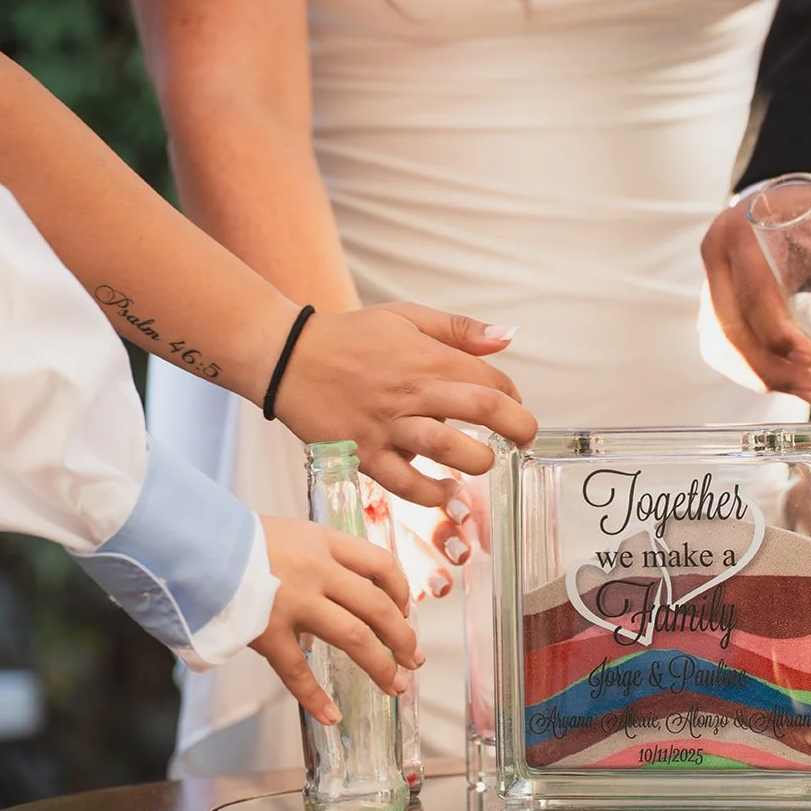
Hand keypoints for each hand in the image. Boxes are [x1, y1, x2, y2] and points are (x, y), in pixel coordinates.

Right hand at [249, 515, 420, 724]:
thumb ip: (317, 559)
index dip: (400, 590)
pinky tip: (332, 716)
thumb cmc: (234, 540)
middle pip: (377, 606)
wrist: (188, 542)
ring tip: (394, 685)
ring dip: (380, 664)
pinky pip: (298, 672)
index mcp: (324, 542)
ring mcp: (293, 601)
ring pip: (353, 637)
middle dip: (402, 636)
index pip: (381, 564)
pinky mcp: (266, 630)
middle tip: (413, 658)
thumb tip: (343, 592)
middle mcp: (317, 570)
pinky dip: (317, 698)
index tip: (404, 610)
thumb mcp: (288, 534)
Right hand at [272, 304, 538, 506]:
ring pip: (447, 448)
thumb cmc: (349, 337)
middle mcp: (413, 392)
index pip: (492, 381)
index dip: (514, 398)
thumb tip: (508, 337)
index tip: (513, 407)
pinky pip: (404, 483)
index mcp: (428, 358)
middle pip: (483, 410)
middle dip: (518, 428)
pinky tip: (445, 491)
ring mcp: (388, 426)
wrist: (286, 355)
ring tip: (484, 463)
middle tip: (523, 440)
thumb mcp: (406, 317)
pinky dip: (431, 493)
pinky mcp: (364, 453)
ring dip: (478, 461)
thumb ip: (459, 329)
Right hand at [700, 177, 810, 403]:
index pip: (753, 293)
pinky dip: (746, 369)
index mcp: (745, 232)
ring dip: (758, 376)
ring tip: (803, 392)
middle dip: (770, 368)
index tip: (810, 359)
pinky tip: (778, 382)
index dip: (777, 333)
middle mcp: (718, 257)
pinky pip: (720, 345)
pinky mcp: (717, 300)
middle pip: (730, 328)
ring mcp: (712, 281)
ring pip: (721, 343)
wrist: (802, 192)